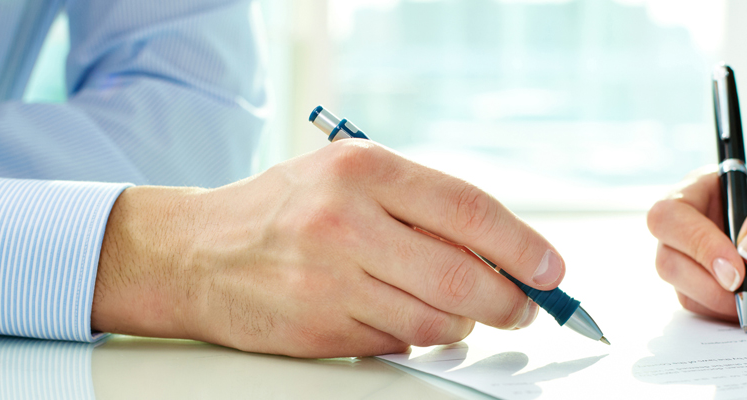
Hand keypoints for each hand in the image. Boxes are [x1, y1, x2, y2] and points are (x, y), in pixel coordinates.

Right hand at [91, 140, 564, 357]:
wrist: (195, 252)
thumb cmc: (283, 209)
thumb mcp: (349, 176)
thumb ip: (421, 204)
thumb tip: (505, 251)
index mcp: (362, 171)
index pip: (468, 210)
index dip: (522, 245)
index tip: (550, 269)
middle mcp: (345, 222)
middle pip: (463, 276)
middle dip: (510, 301)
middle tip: (522, 308)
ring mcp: (329, 281)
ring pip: (435, 321)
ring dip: (462, 325)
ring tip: (459, 313)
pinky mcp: (318, 330)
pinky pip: (396, 344)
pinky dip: (412, 337)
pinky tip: (395, 316)